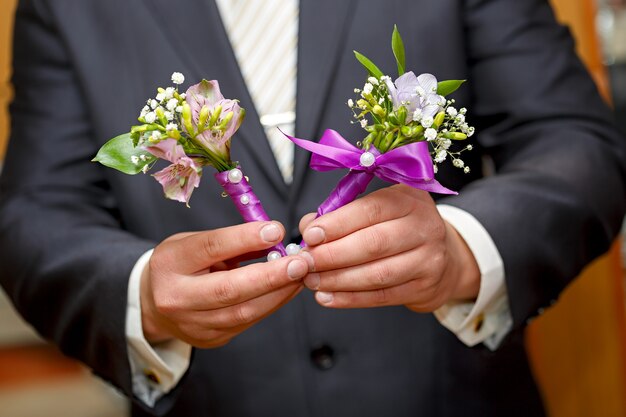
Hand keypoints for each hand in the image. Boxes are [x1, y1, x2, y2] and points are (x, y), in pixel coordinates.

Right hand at [141, 221, 310, 347]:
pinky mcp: (209, 339)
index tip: (276, 230)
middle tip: (301, 262)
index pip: (210, 248)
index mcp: (170, 263)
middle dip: (270, 275)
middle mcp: (176, 297)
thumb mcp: (194, 242)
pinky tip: (287, 289)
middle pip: (228, 289)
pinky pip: (247, 322)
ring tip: (301, 275)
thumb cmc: (180, 265)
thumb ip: (231, 241)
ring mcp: (192, 324)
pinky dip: (272, 304)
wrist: (153, 303)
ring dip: (278, 293)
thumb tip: (274, 236)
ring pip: (243, 312)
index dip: (245, 238)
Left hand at [299, 185, 479, 311]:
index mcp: (409, 199)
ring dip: (338, 280)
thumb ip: (342, 213)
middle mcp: (424, 226)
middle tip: (305, 263)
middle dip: (333, 255)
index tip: (309, 235)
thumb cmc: (399, 227)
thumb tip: (308, 226)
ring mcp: (429, 259)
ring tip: (311, 281)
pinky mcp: (425, 287)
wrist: (443, 256)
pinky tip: (327, 297)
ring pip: (377, 273)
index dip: (337, 223)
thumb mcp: (378, 209)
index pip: (371, 210)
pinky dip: (350, 299)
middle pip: (374, 243)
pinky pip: (382, 296)